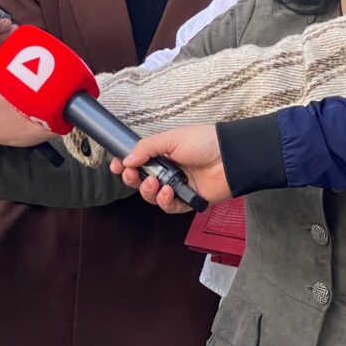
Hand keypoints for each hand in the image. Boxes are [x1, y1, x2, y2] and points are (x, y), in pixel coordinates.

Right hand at [111, 125, 229, 213]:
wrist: (229, 158)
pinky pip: (170, 207)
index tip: (115, 165)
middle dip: (132, 179)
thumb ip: (146, 148)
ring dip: (148, 191)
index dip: (125, 165)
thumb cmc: (204, 142)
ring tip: (153, 183)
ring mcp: (177, 186)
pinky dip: (166, 201)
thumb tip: (126, 159)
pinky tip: (168, 192)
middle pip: (141, 181)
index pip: (137, 162)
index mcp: (162, 154)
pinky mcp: (188, 200)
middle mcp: (168, 171)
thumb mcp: (171, 139)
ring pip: (152, 196)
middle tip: (132, 174)